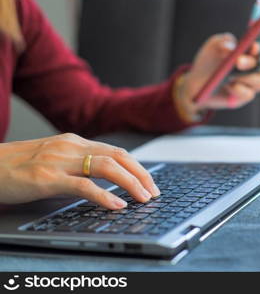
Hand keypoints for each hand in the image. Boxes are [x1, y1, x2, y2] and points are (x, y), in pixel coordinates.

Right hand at [0, 133, 159, 209]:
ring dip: (131, 183)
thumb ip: (78, 163)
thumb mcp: (54, 158)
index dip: (138, 167)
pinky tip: (117, 205)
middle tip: (154, 192)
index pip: (116, 152)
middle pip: (118, 157)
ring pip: (106, 167)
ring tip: (144, 198)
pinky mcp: (46, 177)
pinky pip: (83, 185)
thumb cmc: (18, 165)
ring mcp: (59, 160)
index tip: (149, 182)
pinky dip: (104, 195)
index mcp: (74, 142)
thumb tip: (106, 178)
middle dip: (141, 174)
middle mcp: (71, 146)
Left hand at [175, 33, 259, 119]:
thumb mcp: (212, 47)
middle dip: (253, 63)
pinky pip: (249, 94)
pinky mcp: (244, 97)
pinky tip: (229, 86)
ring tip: (230, 76)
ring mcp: (251, 84)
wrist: (196, 83)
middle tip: (238, 62)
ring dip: (247, 78)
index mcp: (251, 54)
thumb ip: (223, 41)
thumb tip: (231, 46)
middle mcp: (255, 69)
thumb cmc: (208, 61)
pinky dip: (239, 89)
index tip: (252, 47)